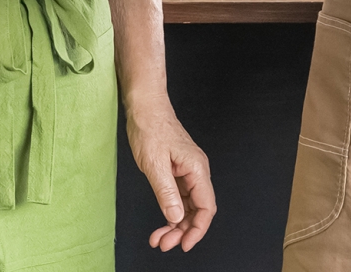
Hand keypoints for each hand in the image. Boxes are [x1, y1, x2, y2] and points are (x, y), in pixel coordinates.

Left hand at [124, 97, 215, 251]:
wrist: (145, 106)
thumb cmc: (150, 127)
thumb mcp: (154, 164)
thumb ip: (166, 192)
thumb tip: (175, 218)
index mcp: (197, 168)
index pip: (206, 206)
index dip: (197, 229)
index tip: (184, 244)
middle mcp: (196, 171)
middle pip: (198, 209)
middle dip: (183, 230)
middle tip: (164, 244)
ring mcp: (188, 171)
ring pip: (188, 206)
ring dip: (176, 224)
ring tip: (160, 238)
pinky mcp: (178, 171)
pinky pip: (179, 197)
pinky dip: (171, 212)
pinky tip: (162, 222)